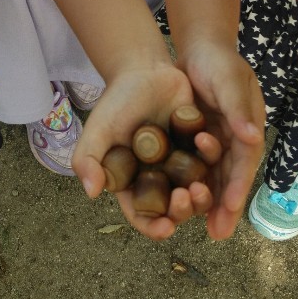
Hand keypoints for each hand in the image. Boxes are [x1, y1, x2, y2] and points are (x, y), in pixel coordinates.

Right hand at [72, 62, 207, 238]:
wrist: (143, 70)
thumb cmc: (115, 102)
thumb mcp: (97, 129)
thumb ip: (87, 159)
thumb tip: (92, 192)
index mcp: (133, 183)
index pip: (142, 215)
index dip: (154, 227)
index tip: (166, 228)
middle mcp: (159, 180)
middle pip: (174, 209)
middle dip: (182, 211)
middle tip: (185, 197)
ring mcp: (181, 165)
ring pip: (196, 192)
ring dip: (202, 196)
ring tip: (200, 186)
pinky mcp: (199, 148)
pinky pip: (210, 162)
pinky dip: (210, 159)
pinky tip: (205, 143)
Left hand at [178, 44, 265, 238]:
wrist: (198, 47)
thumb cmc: (217, 60)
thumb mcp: (229, 79)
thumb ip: (238, 107)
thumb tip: (252, 137)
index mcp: (249, 127)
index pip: (245, 161)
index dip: (238, 185)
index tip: (230, 208)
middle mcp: (237, 139)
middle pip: (232, 177)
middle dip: (226, 206)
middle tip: (218, 234)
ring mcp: (219, 141)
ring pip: (216, 178)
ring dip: (211, 203)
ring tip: (206, 230)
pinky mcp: (200, 141)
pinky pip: (198, 169)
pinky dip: (194, 187)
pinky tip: (184, 206)